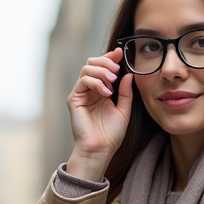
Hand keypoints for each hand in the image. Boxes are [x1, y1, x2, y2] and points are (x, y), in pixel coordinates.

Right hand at [66, 48, 133, 181]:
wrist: (100, 150)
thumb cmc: (111, 135)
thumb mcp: (124, 110)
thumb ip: (125, 92)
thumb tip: (128, 74)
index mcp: (101, 91)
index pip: (102, 67)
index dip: (110, 57)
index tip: (120, 53)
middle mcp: (89, 90)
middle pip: (92, 63)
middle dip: (105, 61)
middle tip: (116, 69)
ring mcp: (81, 94)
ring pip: (87, 69)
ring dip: (102, 71)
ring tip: (113, 81)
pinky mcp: (74, 99)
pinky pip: (83, 81)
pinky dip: (96, 82)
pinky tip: (106, 93)